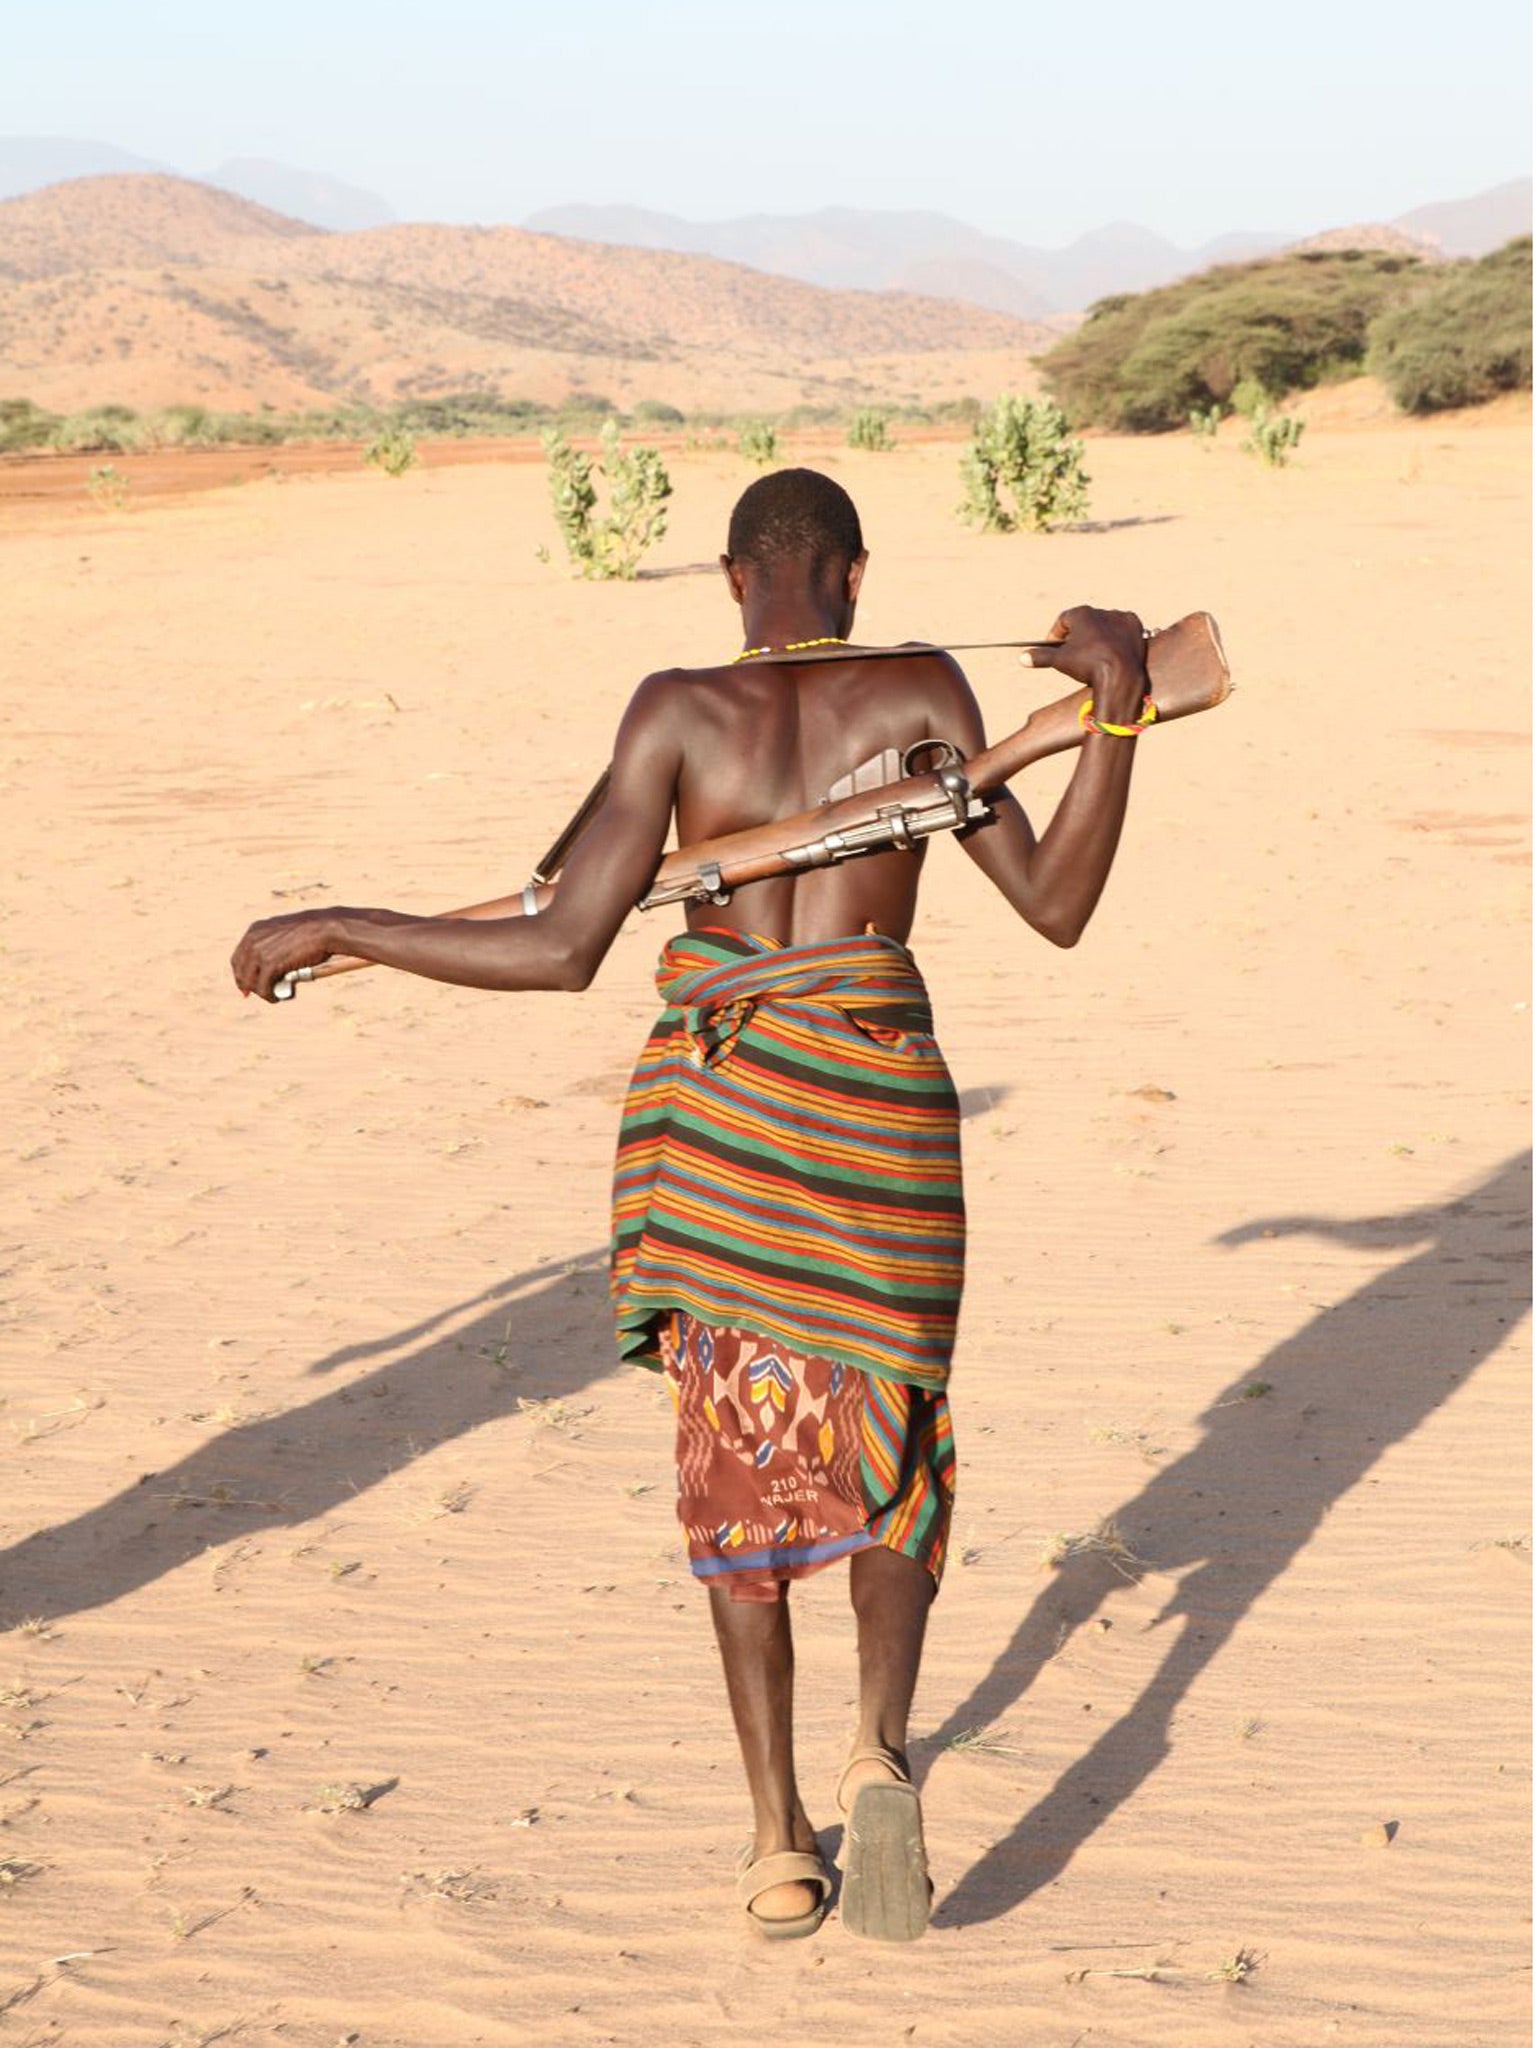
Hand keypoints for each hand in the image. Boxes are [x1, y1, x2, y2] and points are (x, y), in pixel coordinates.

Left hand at [231, 908, 341, 1002]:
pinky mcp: (270, 964)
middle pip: (240, 971)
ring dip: (261, 992)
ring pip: (250, 982)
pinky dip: (269, 996)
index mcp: (255, 930)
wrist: (325, 930)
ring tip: (273, 996)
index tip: (248, 985)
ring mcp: (260, 952)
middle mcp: (253, 940)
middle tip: (262, 993)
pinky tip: (276, 998)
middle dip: (249, 985)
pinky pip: (263, 988)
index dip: (241, 974)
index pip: (238, 957)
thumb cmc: (311, 932)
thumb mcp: (285, 934)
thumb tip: (271, 967)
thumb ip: (274, 946)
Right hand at [1022, 605, 1148, 724]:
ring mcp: (1120, 618)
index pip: (1063, 620)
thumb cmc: (1088, 666)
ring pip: (1104, 624)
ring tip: (1093, 651)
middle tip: (1073, 651)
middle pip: (1084, 621)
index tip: (1054, 646)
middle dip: (1077, 634)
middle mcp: (1101, 611)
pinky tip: (1112, 648)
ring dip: (1098, 634)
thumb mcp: (1060, 661)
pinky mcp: (1136, 626)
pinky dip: (1117, 636)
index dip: (1056, 634)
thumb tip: (1022, 658)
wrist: (1121, 676)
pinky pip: (1122, 629)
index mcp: (1082, 613)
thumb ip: (1041, 657)